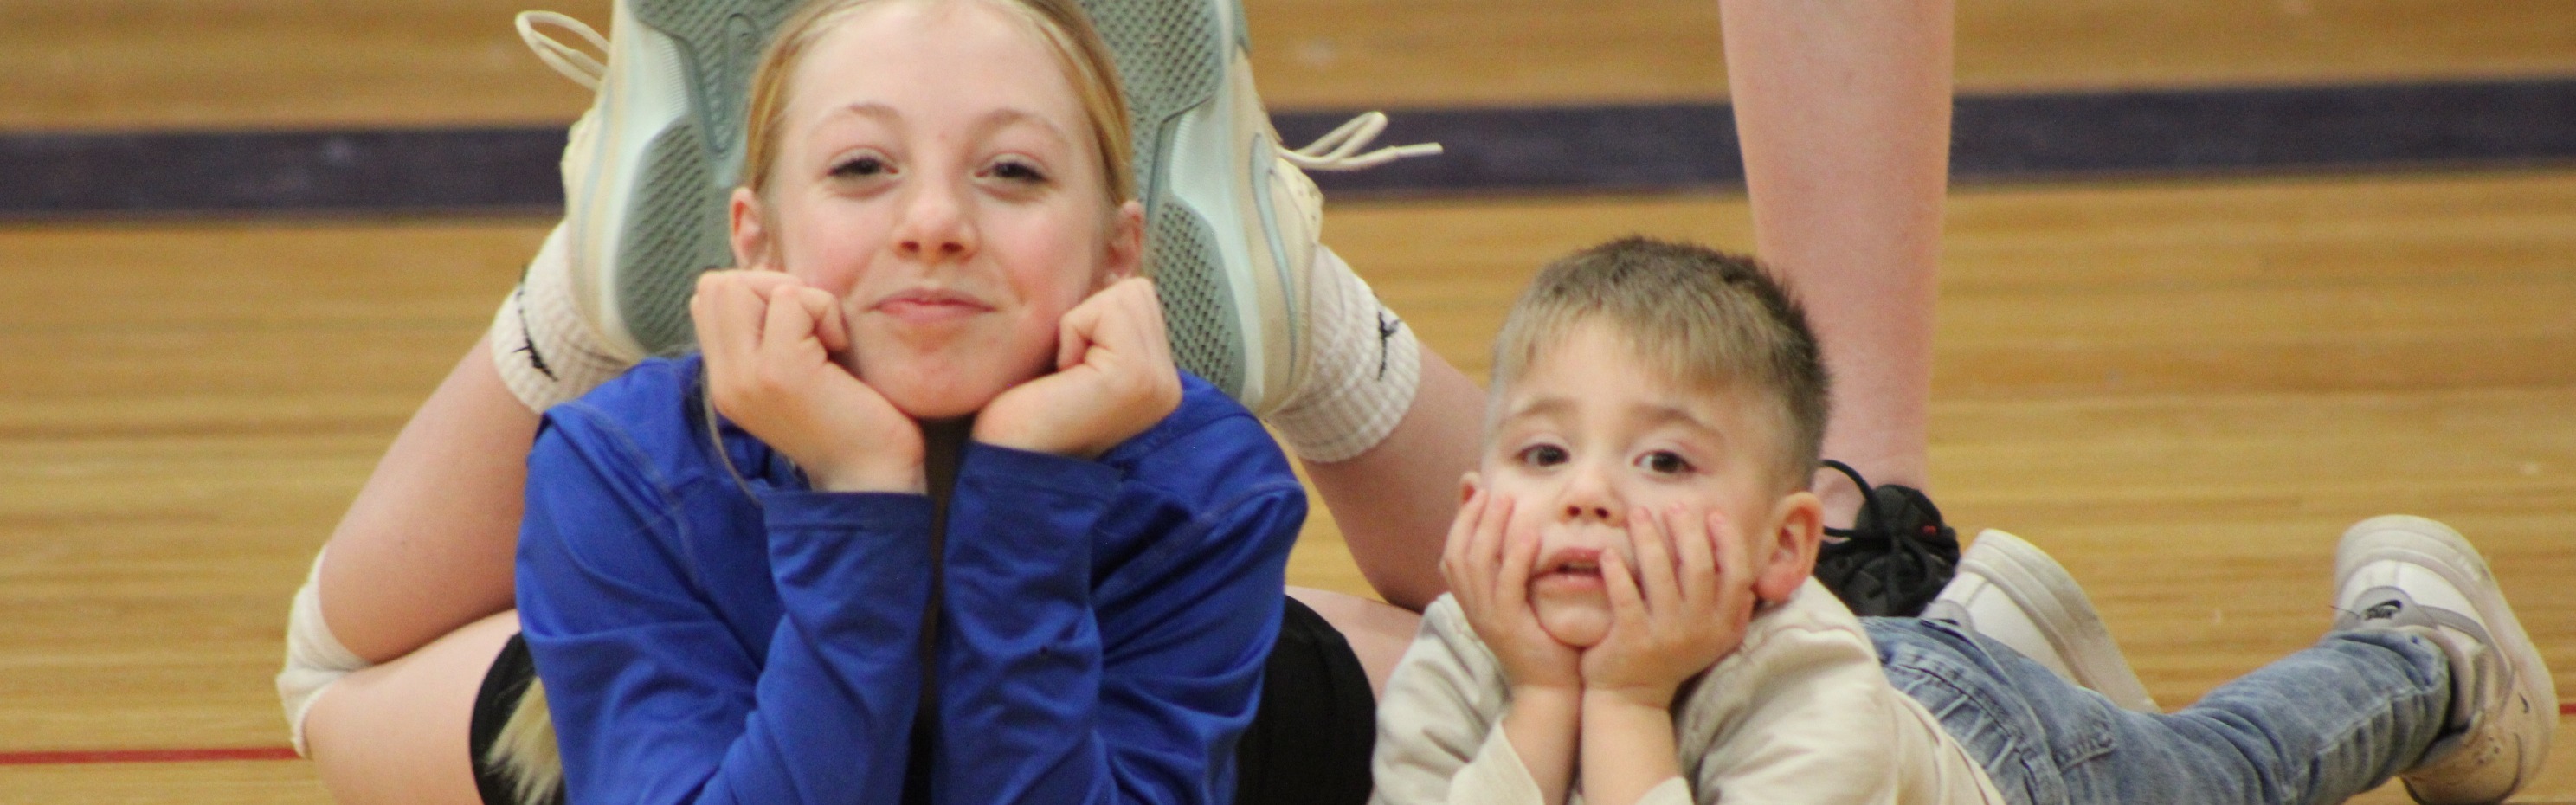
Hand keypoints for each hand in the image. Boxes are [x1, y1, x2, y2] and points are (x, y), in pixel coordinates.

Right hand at [691, 270, 923, 492]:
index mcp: (725, 379)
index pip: (709, 298)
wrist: (873, 480)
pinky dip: (824, 310)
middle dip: (772, 286)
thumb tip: (776, 281)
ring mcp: (746, 376)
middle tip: (811, 326)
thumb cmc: (850, 420)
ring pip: (742, 285)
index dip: (758, 292)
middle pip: (717, 285)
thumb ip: (769, 335)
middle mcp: (725, 380)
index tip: (799, 326)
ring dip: (797, 297)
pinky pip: (791, 299)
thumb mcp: (793, 373)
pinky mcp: (780, 372)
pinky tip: (839, 348)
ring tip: (823, 338)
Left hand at [974, 277, 1181, 458]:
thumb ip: (1099, 328)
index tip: (1066, 375)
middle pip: (1134, 291)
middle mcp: (1171, 385)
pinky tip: (1063, 381)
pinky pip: (1105, 309)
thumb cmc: (1022, 418)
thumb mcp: (1073, 362)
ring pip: (1124, 294)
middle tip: (1064, 376)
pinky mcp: (1136, 378)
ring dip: (1079, 327)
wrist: (1003, 470)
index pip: (1137, 298)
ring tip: (1065, 379)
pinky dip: (1073, 333)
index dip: (1089, 320)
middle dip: (1087, 319)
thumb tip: (1103, 273)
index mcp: (1160, 382)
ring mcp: (1160, 383)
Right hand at [1441, 479, 1580, 694]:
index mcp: (1471, 599)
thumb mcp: (1523, 597)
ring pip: (1476, 564)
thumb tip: (1519, 527)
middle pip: (1458, 551)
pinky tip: (1529, 536)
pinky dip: (1515, 558)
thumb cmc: (1543, 640)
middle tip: (1488, 488)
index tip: (1473, 484)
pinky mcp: (1508, 627)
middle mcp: (1472, 607)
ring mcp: (1486, 618)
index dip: (1460, 516)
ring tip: (1505, 500)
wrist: (1550, 688)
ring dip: (1489, 528)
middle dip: (1471, 515)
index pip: (1453, 549)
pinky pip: (1506, 586)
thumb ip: (1515, 565)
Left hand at [1580, 506, 1756, 709]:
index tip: (1714, 514)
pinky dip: (1617, 571)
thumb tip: (1746, 564)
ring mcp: (1667, 637)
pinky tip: (1608, 552)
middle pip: (1700, 567)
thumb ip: (1732, 607)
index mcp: (1725, 625)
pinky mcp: (1633, 641)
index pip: (1738, 574)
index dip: (1728, 541)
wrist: (1632, 697)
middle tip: (1673, 504)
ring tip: (1638, 514)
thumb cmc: (1670, 655)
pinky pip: (1625, 596)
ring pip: (1661, 575)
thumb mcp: (1712, 636)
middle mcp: (1701, 630)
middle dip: (1687, 530)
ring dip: (1649, 539)